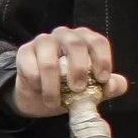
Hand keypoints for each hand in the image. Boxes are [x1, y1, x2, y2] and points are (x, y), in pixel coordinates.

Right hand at [11, 26, 127, 117]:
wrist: (39, 98)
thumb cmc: (69, 89)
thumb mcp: (93, 91)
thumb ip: (109, 87)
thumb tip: (113, 85)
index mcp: (85, 40)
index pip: (97, 42)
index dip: (102, 60)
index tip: (102, 80)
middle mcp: (65, 35)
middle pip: (75, 44)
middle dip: (78, 69)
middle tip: (78, 89)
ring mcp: (43, 41)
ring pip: (50, 60)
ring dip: (53, 85)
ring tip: (55, 102)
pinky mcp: (24, 51)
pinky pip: (31, 68)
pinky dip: (37, 84)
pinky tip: (39, 91)